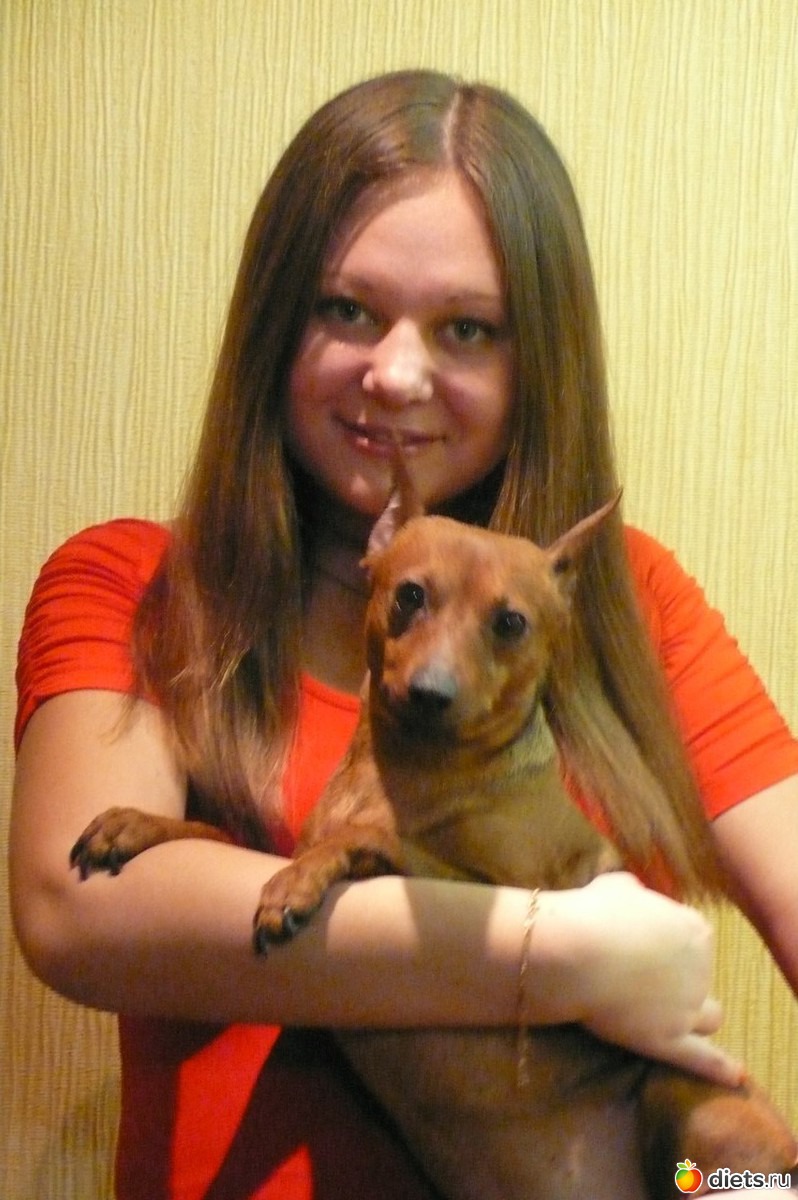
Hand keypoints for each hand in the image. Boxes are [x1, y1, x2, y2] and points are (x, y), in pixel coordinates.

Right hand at [564, 873, 743, 1086]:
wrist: (574, 951)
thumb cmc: (594, 913)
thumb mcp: (618, 886)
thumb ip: (636, 893)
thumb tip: (635, 895)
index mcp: (694, 930)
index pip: (694, 939)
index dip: (667, 942)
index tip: (640, 943)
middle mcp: (701, 970)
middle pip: (700, 978)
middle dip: (678, 978)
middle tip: (640, 976)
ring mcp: (687, 1008)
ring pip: (708, 1017)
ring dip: (696, 1016)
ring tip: (673, 1016)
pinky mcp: (669, 1039)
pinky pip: (702, 1058)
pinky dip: (720, 1068)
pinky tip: (735, 1077)